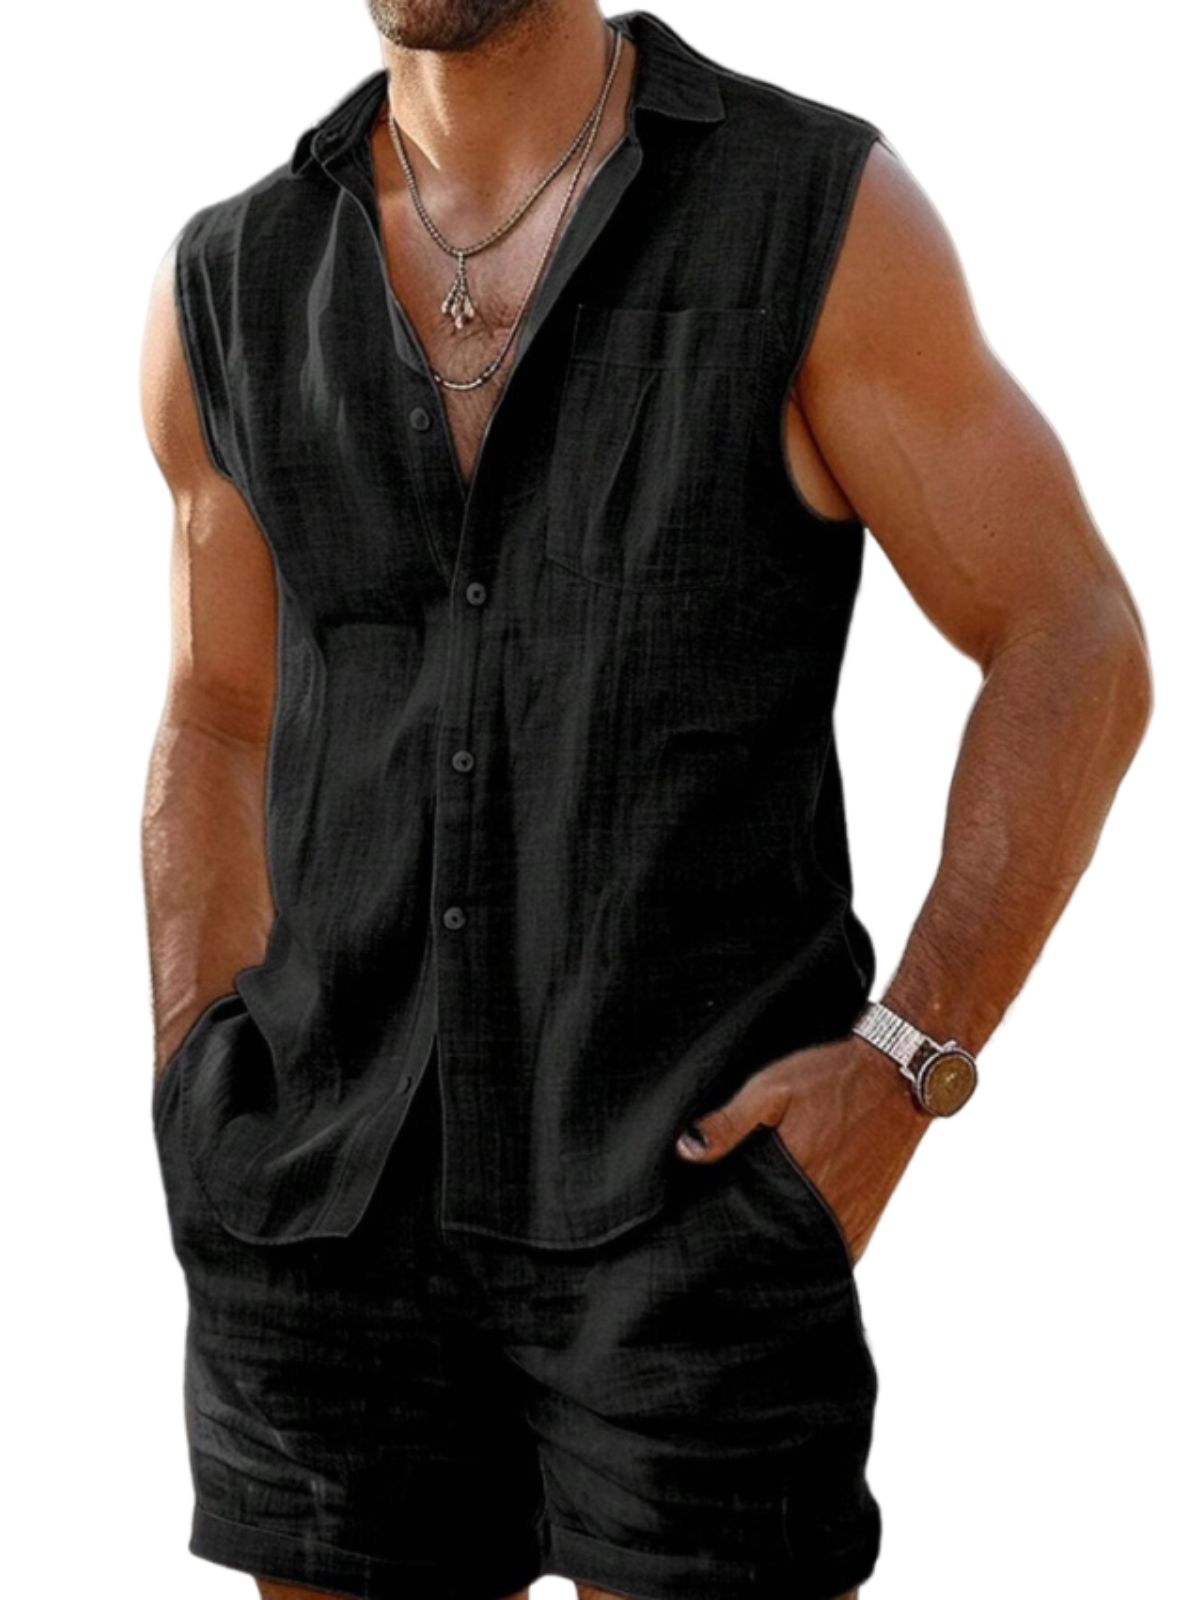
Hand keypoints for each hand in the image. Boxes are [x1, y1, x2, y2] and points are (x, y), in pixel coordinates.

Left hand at [675, 1033, 931, 1261]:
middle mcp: (826, 1208)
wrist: (899, 1075)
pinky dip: (813, 1250)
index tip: (706, 1235)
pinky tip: (793, 1241)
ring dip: (783, 1252)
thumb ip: (730, 1122)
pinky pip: (835, 1252)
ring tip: (757, 1242)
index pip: (750, 1228)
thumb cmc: (833, 1078)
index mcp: (797, 1178)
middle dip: (751, 1248)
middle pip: (777, 1248)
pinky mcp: (867, 1219)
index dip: (726, 1233)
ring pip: (807, 1254)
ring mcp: (851, 1219)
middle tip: (729, 1239)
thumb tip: (686, 1151)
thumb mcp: (772, 1088)